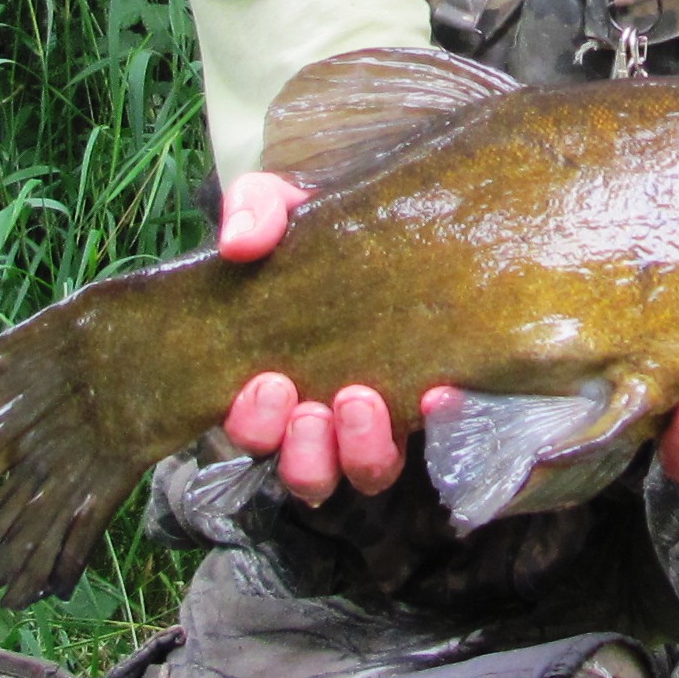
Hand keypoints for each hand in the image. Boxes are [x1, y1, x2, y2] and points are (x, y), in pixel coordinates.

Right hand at [217, 170, 406, 503]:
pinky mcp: (435, 406)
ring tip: (362, 400)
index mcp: (275, 377)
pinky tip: (439, 392)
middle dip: (303, 451)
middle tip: (310, 408)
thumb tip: (239, 243)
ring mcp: (382, 418)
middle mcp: (325, 413)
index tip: (268, 384)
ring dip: (358, 451)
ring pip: (363, 474)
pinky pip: (438, 440)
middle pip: (305, 471)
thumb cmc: (329, 225)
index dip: (253, 424)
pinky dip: (436, 423)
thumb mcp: (285, 203)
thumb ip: (255, 211)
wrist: (404, 215)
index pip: (251, 430)